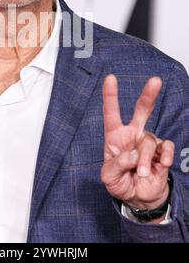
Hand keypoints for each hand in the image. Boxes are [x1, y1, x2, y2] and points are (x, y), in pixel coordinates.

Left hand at [101, 74, 173, 210]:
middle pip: (142, 110)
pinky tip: (162, 164)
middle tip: (156, 80)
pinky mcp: (162, 152)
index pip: (111, 113)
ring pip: (149, 141)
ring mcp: (148, 142)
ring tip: (141, 174)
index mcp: (115, 136)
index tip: (110, 78)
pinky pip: (166, 147)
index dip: (110, 95)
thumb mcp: (109, 176)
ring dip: (144, 159)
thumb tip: (133, 155)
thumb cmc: (120, 182)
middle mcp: (133, 134)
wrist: (138, 198)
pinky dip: (165, 155)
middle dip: (149, 95)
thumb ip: (117, 165)